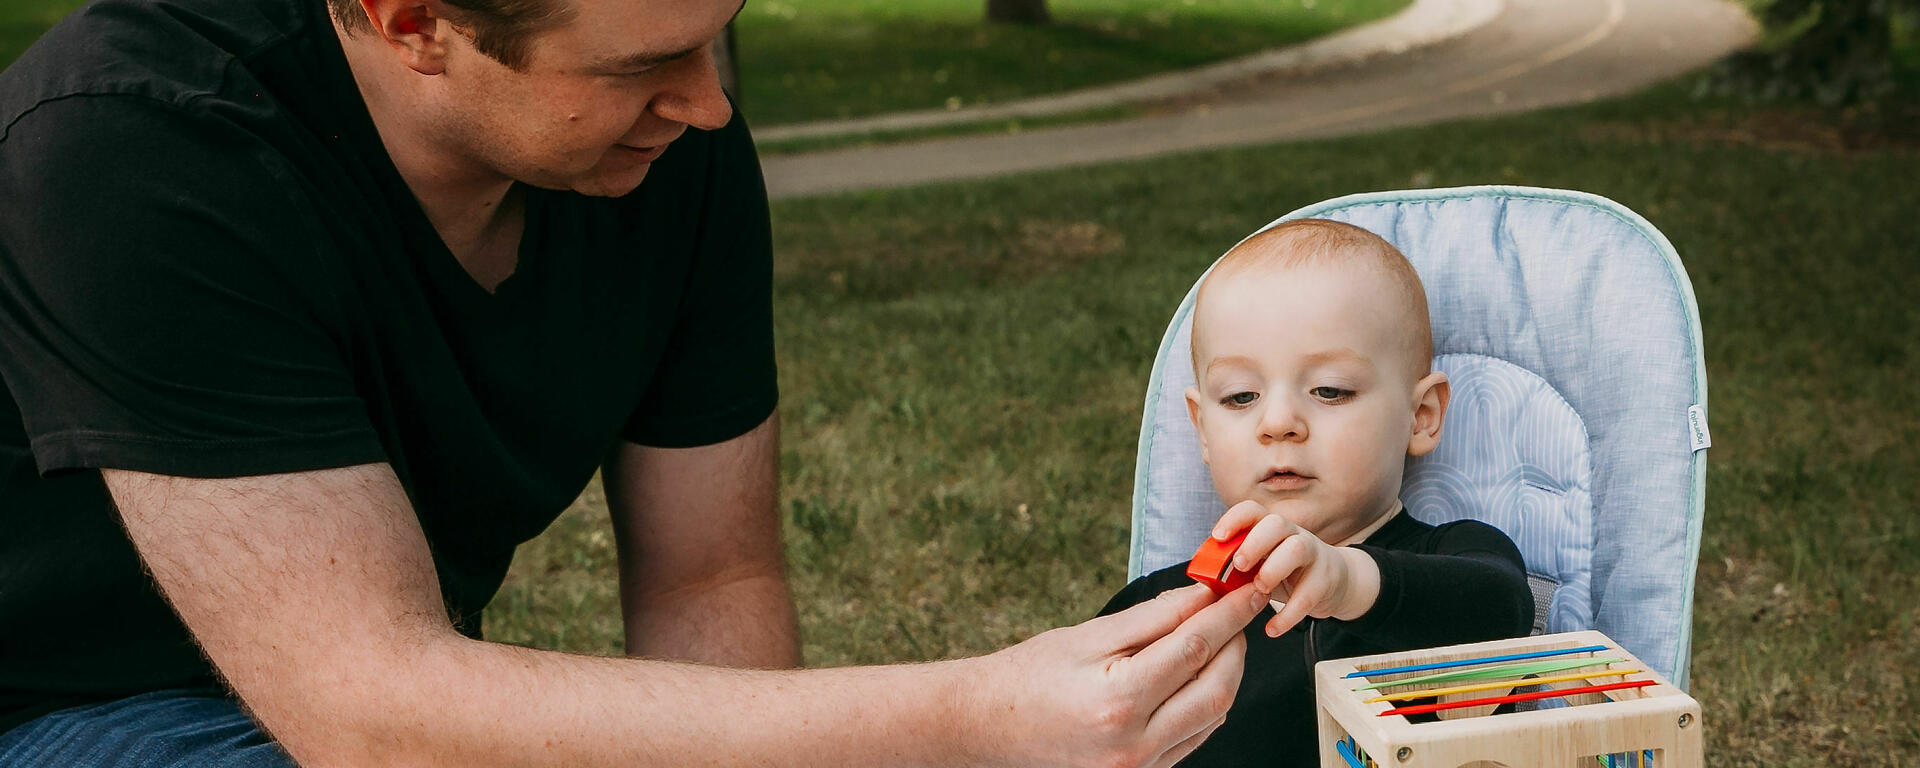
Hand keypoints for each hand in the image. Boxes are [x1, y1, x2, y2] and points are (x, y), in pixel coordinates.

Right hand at [967, 583, 1264, 767]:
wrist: (988, 727)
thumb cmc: (1030, 675)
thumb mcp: (1088, 636)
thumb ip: (1152, 618)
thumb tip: (1203, 596)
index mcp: (1118, 701)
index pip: (1195, 648)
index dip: (1229, 614)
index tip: (1249, 590)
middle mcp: (1134, 744)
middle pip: (1216, 689)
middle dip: (1235, 645)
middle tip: (1236, 611)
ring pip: (1212, 717)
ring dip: (1226, 675)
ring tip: (1218, 639)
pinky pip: (1193, 738)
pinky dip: (1206, 704)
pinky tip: (1198, 675)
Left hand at [1211, 500, 1380, 636]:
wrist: (1334, 583)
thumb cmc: (1285, 572)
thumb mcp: (1261, 565)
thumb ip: (1237, 566)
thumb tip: (1204, 577)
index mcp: (1270, 528)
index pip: (1252, 510)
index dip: (1234, 520)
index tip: (1218, 537)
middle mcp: (1293, 534)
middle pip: (1276, 523)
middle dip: (1254, 543)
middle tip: (1238, 566)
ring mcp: (1313, 554)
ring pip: (1297, 548)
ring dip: (1273, 570)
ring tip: (1259, 591)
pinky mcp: (1327, 579)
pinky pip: (1309, 594)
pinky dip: (1288, 615)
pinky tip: (1272, 629)